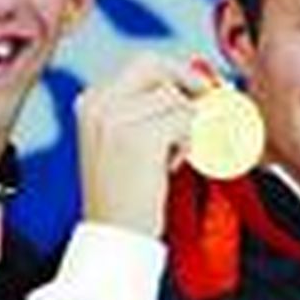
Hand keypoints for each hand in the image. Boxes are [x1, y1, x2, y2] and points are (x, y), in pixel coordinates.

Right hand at [75, 53, 206, 236]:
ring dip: (188, 125)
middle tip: (207, 108)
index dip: (178, 74)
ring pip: (175, 98)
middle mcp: (98, 104)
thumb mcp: (127, 142)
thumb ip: (151, 110)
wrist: (115, 235)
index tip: (200, 93)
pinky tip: (174, 164)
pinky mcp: (137, 137)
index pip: (143, 64)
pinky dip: (190, 142)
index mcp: (91, 102)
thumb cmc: (127, 193)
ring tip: (174, 155)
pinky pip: (184, 121)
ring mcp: (115, 119)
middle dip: (189, 84)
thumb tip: (201, 86)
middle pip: (157, 67)